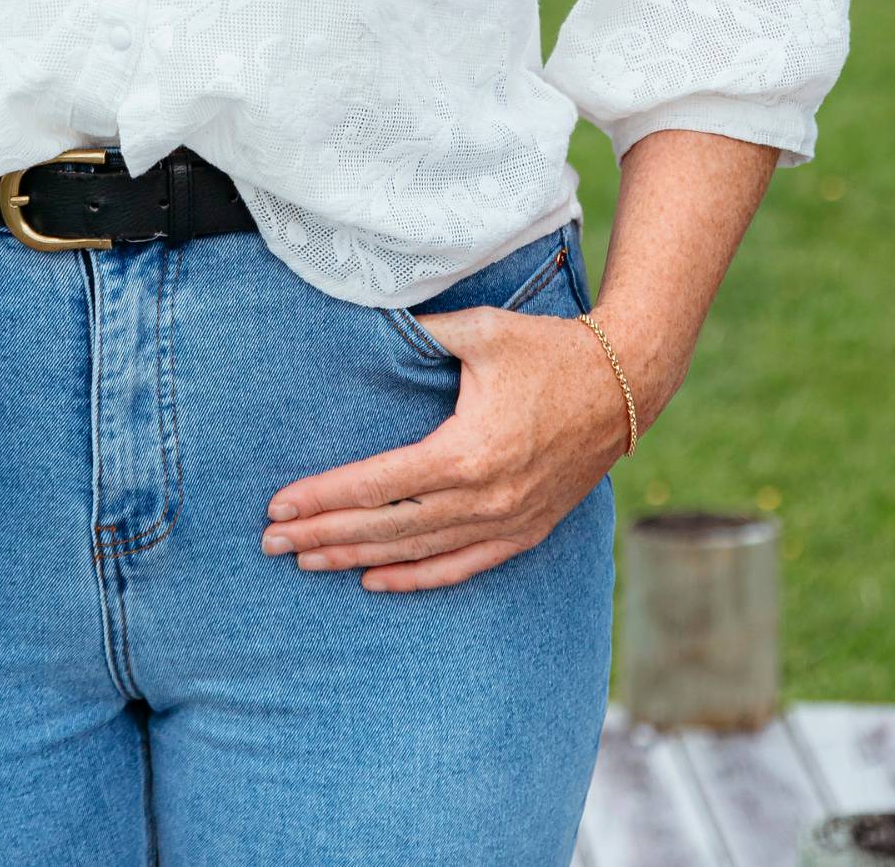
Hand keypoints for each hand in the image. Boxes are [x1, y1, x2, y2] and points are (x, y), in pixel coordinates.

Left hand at [258, 302, 631, 591]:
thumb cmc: (548, 348)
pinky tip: (376, 582)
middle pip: (386, 527)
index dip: (324, 497)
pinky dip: (416, 578)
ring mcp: (506, 522)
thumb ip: (421, 330)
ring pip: (417, 553)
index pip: (377, 484)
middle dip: (323, 536)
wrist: (624, 383)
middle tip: (270, 544)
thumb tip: (367, 312)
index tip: (279, 506)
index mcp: (466, 452)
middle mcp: (483, 499)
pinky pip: (462, 566)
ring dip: (358, 560)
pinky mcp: (525, 531)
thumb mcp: (481, 329)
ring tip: (306, 565)